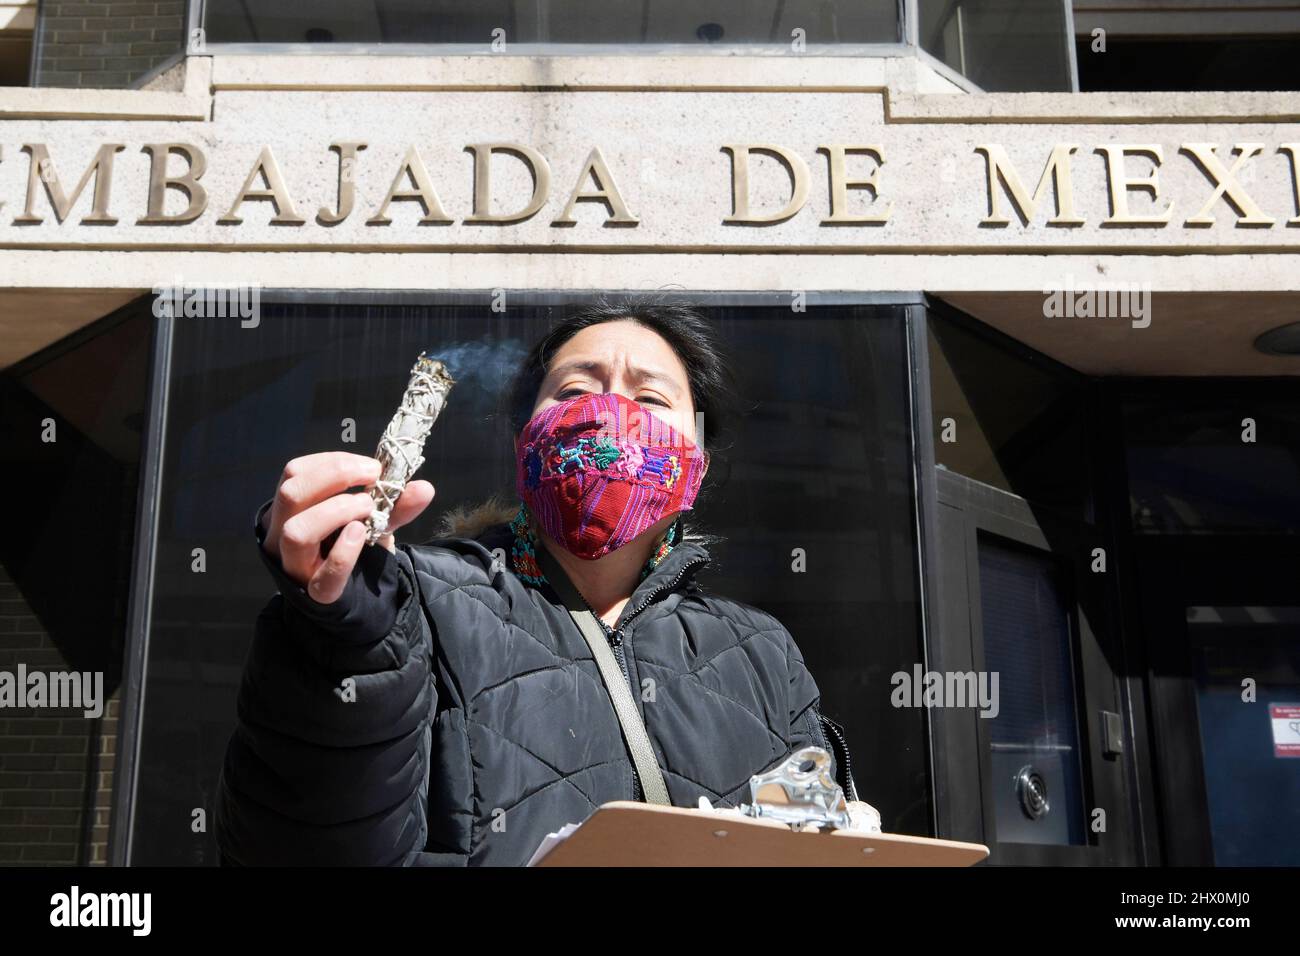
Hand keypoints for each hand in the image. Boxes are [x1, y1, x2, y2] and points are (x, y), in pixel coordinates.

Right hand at [261, 451, 434, 603]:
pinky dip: (345, 553)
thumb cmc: (354, 545)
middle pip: (292, 493)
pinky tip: (361, 535)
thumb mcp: (373, 517)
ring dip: (337, 511)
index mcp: (291, 508)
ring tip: (367, 508)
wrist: (357, 594)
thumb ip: (395, 503)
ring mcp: (295, 565)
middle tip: (373, 479)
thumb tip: (425, 488)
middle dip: (335, 476)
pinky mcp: (316, 593)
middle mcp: (282, 532)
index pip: (296, 472)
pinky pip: (324, 576)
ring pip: (297, 531)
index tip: (372, 467)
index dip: (333, 463)